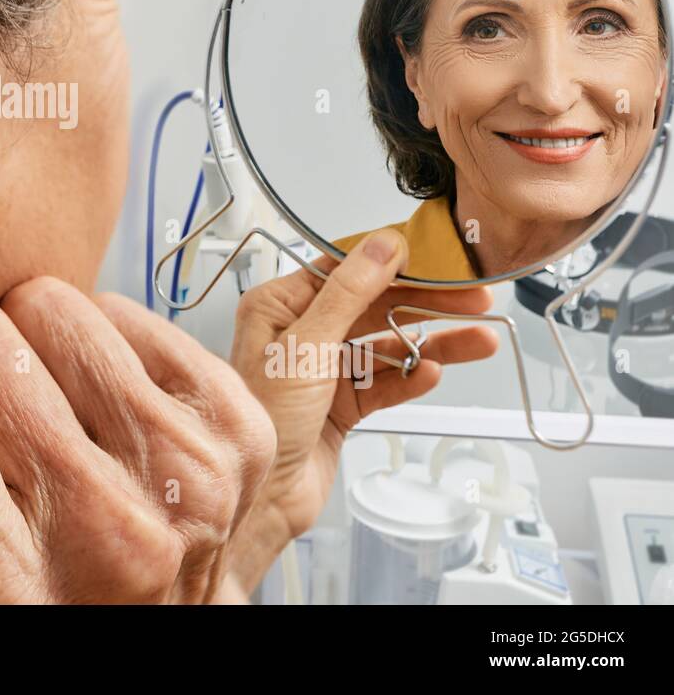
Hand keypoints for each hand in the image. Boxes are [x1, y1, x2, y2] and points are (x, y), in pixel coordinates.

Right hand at [0, 121, 275, 602]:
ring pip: (55, 304)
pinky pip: (124, 307)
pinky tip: (97, 414)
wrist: (129, 646)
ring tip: (46, 425)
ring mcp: (185, 477)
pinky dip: (97, 347)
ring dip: (31, 349)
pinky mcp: (240, 431)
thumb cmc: (0, 600)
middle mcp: (101, 527)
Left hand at [229, 229, 498, 566]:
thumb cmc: (262, 418)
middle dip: (427, 302)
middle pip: (375, 305)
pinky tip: (435, 373)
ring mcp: (323, 370)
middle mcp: (299, 333)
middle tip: (475, 298)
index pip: (346, 269)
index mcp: (279, 306)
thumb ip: (347, 294)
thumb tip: (382, 246)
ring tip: (480, 340)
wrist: (261, 495)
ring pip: (388, 345)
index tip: (440, 259)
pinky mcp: (342, 405)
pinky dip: (412, 378)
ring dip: (433, 342)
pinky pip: (387, 382)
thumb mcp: (305, 345)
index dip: (395, 263)